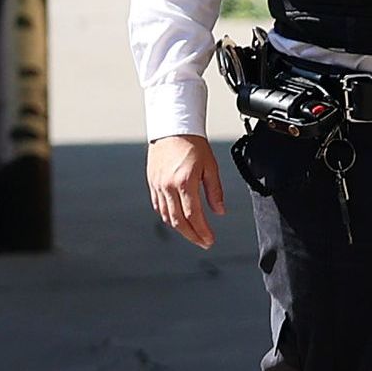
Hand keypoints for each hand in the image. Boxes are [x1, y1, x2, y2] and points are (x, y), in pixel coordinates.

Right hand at [146, 132, 225, 249]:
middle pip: (178, 221)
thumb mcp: (211, 167)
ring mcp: (157, 185)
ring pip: (166, 216)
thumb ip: (215, 191)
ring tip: (192, 233)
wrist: (172, 128)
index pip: (193, 215)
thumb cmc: (193, 144)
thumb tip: (219, 211)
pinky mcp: (152, 182)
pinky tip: (177, 219)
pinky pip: (158, 206)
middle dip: (191, 235)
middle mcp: (168, 186)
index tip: (209, 240)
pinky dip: (167, 216)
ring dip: (180, 228)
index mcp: (184, 182)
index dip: (202, 231)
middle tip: (202, 242)